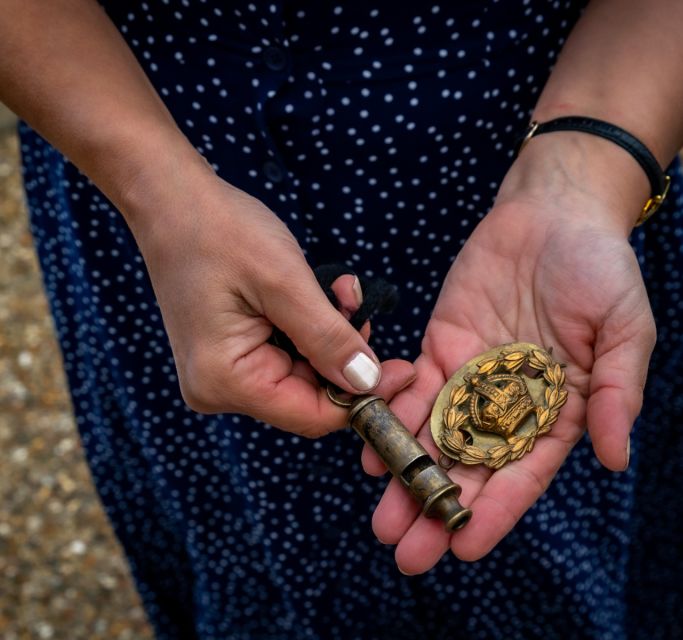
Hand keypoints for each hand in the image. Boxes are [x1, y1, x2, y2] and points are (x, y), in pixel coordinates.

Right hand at [130, 169, 414, 435]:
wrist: (171, 201)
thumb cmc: (220, 231)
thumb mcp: (284, 282)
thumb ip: (328, 338)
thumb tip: (368, 383)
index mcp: (225, 380)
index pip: (311, 415)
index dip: (362, 398)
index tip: (403, 370)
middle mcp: (219, 388)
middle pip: (308, 395)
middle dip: (344, 354)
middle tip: (361, 307)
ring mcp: (222, 372)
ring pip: (301, 372)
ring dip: (329, 334)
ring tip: (338, 291)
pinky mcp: (229, 353)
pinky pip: (284, 354)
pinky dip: (309, 328)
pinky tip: (316, 292)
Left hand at [365, 133, 655, 572]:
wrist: (552, 213)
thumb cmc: (599, 268)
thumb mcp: (624, 329)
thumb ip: (616, 392)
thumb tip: (614, 458)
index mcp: (556, 409)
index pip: (523, 473)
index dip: (495, 512)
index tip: (465, 548)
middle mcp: (508, 403)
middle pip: (470, 467)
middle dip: (438, 508)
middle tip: (406, 553)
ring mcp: (470, 376)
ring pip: (434, 437)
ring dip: (407, 476)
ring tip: (380, 518)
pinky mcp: (440, 346)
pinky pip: (414, 389)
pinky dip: (393, 418)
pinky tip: (370, 450)